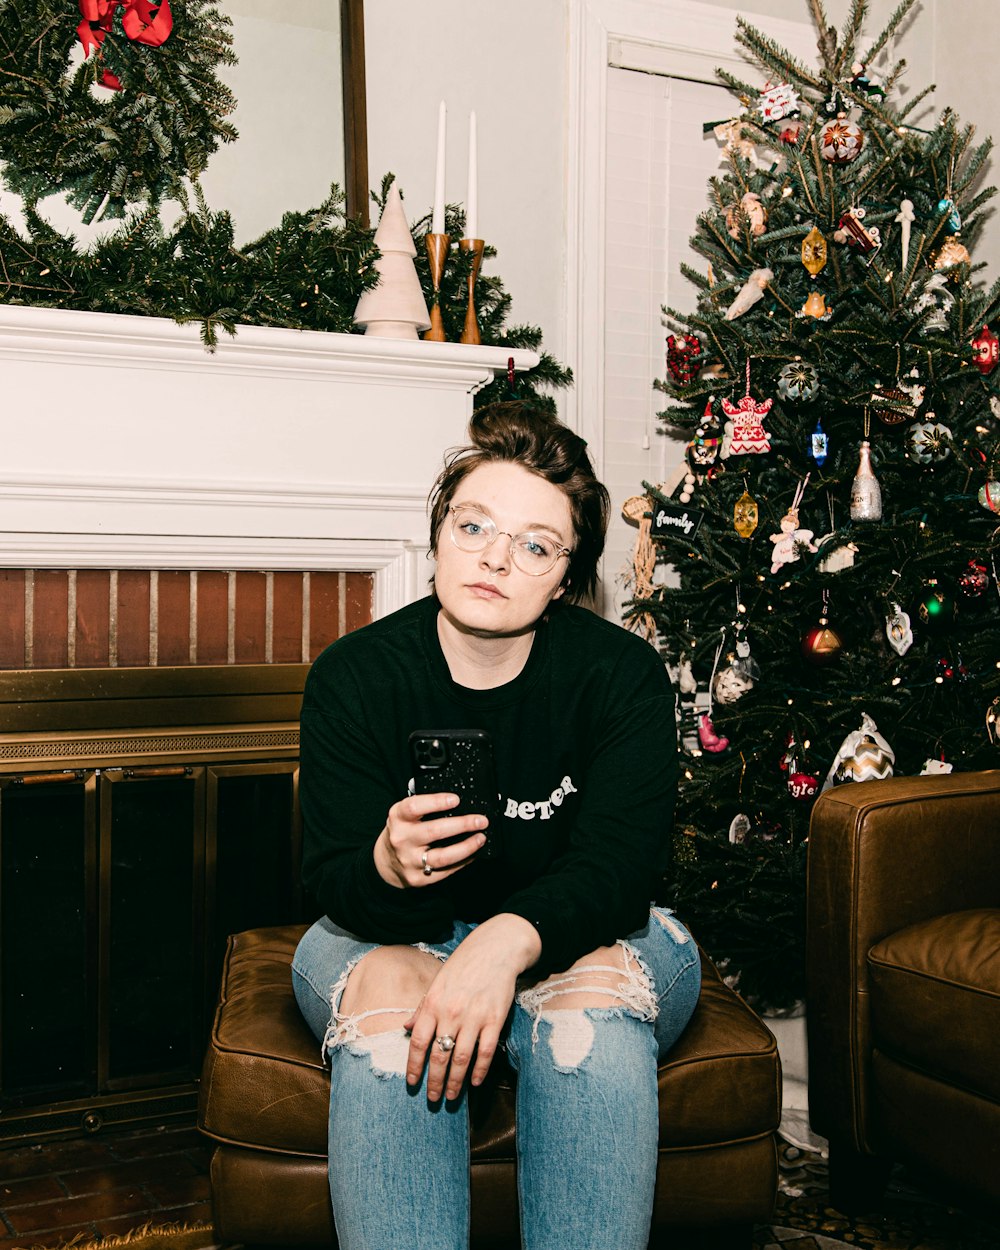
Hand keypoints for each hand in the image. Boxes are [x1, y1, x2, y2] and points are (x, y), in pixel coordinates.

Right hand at [373, 792, 487, 888]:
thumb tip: (460, 804)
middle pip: (434, 831)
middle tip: (481, 820)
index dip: (436, 802)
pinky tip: (472, 854)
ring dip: (467, 847)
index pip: (414, 807)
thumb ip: (425, 807)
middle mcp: (402, 839)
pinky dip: (463, 861)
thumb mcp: (405, 815)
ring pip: (442, 856)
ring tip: (481, 838)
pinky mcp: (418, 878)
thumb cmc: (404, 831)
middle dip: (462, 825)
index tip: (456, 799)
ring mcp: (409, 860)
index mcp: (398, 818)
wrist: (386, 861)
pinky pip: (446, 871)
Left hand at [404, 914, 541, 1100]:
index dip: (414, 1066)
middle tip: (432, 1099)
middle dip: (435, 1082)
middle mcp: (451, 1013)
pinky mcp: (495, 1020)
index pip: (417, 1042)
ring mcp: (474, 1017)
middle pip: (439, 1056)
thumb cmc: (463, 966)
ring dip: (456, 1082)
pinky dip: (480, 1070)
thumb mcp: (436, 983)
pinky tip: (475, 1082)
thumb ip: (422, 1008)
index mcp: (433, 1004)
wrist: (495, 949)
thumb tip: (406, 1027)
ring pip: (461, 1059)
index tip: (412, 1083)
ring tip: (452, 1096)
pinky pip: (486, 1052)